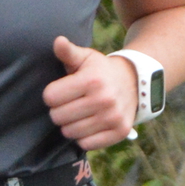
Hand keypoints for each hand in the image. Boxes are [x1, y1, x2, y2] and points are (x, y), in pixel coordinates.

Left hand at [44, 36, 141, 151]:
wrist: (134, 82)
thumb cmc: (101, 71)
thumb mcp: (85, 58)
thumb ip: (68, 52)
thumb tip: (58, 41)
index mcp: (92, 80)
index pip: (50, 97)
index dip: (52, 94)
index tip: (61, 91)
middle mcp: (104, 99)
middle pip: (57, 117)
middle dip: (58, 111)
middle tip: (69, 104)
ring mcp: (113, 117)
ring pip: (69, 132)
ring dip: (70, 125)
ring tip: (78, 114)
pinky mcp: (120, 132)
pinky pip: (86, 144)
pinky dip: (84, 137)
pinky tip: (89, 125)